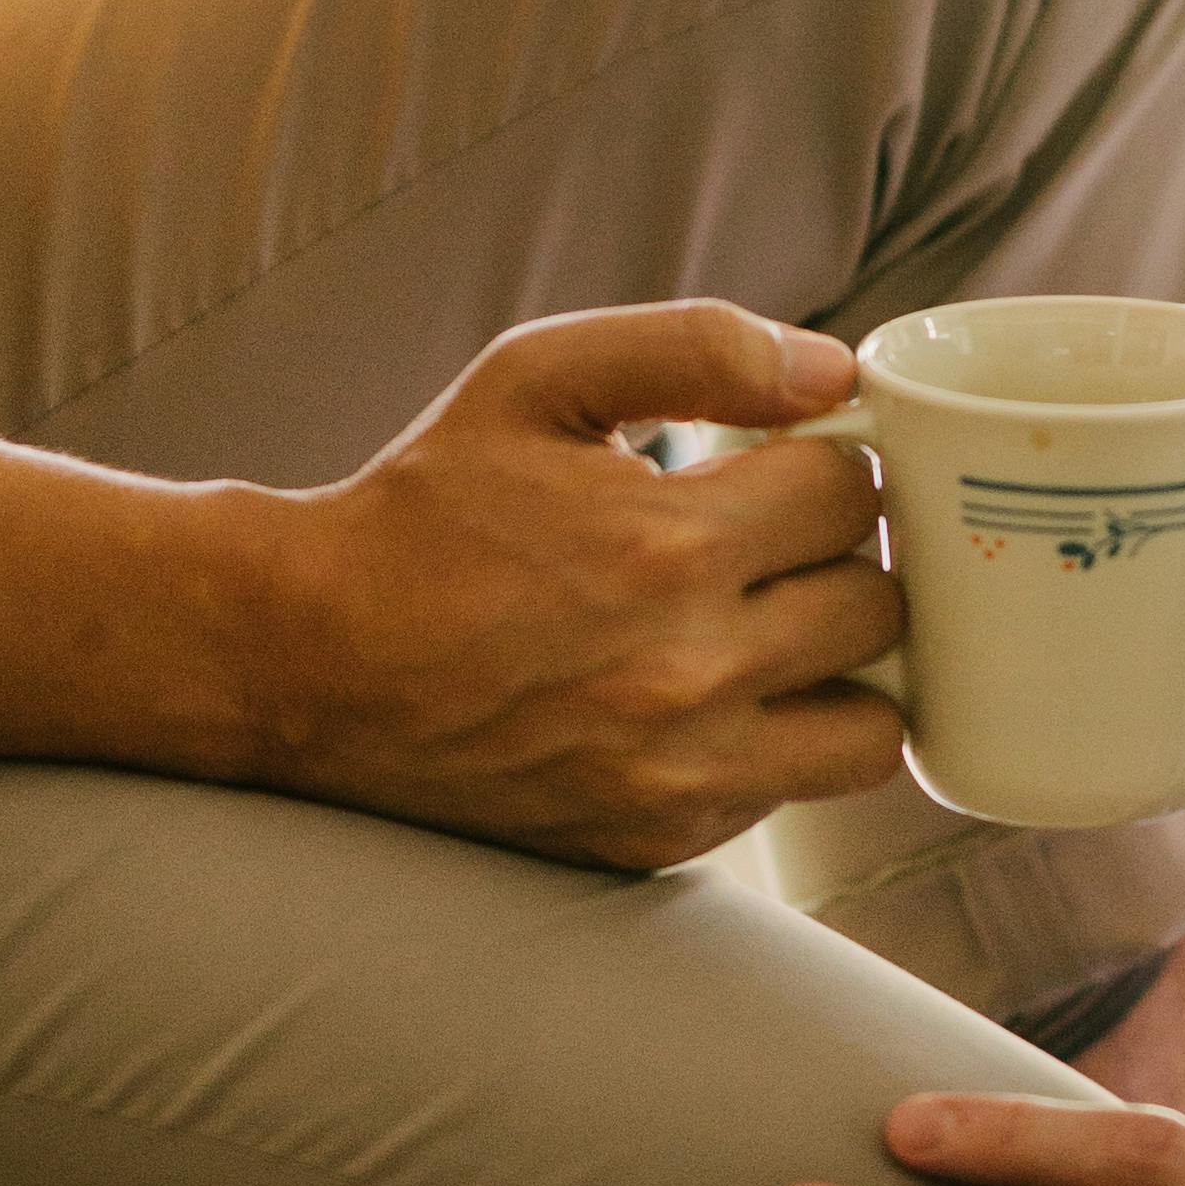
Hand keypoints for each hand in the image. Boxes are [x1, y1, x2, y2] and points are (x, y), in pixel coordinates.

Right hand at [236, 300, 906, 871]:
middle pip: (877, 605)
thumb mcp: (536, 376)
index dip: (814, 465)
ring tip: (767, 628)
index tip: (763, 469)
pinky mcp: (657, 839)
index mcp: (669, 547)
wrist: (307, 659)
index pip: (849, 494)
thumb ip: (697, 346)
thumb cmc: (426, 507)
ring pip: (872, 725)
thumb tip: (835, 369)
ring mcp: (677, 774)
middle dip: (831, 559)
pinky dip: (770, 742)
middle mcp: (688, 674)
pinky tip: (701, 697)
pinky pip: (791, 790)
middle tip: (764, 545)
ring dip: (837, 669)